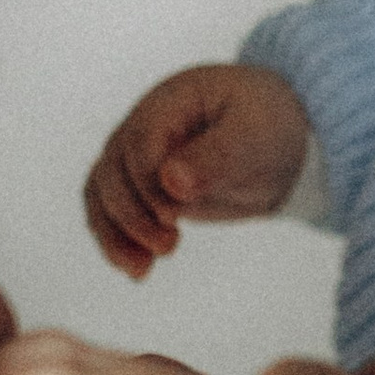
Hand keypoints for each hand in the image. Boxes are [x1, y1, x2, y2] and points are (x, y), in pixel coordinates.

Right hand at [85, 60, 311, 277]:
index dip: (148, 184)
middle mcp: (142, 125)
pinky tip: (137, 271)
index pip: (140, 143)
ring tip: (141, 272)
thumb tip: (171, 182)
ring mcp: (135, 156)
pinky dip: (117, 241)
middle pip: (112, 171)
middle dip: (133, 215)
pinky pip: (110, 212)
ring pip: (102, 195)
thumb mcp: (255, 137)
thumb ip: (217, 156)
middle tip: (169, 247)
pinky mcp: (138, 186)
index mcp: (170, 102)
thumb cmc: (267, 128)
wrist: (273, 139)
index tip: (173, 216)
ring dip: (115, 235)